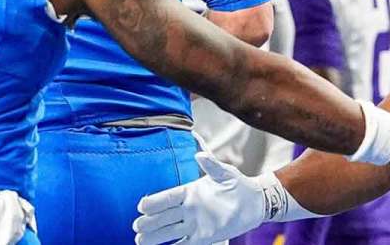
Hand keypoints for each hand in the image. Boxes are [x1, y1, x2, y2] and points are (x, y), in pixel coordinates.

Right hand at [133, 152, 297, 244]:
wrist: (252, 203)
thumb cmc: (237, 184)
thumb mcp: (225, 173)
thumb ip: (212, 165)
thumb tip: (200, 154)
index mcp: (189, 192)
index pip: (168, 197)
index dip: (155, 202)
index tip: (142, 205)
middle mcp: (187, 209)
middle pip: (163, 216)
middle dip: (149, 221)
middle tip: (137, 226)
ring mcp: (192, 224)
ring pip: (168, 231)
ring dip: (155, 237)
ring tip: (140, 241)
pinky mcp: (201, 237)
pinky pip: (183, 244)